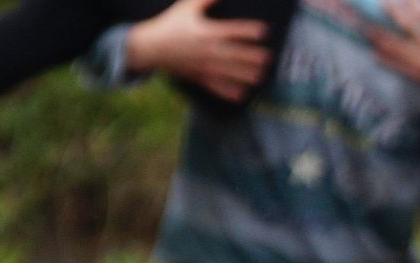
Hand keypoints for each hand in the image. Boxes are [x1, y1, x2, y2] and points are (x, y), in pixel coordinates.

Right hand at [125, 0, 272, 101]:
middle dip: (252, 57)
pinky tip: (243, 95)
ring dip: (246, 75)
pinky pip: (216, 86)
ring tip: (260, 77)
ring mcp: (203, 66)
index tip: (263, 31)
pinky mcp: (198, 77)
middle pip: (234, 54)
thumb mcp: (186, 8)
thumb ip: (206, 0)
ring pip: (229, 72)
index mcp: (206, 31)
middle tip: (269, 58)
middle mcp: (207, 50)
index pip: (232, 30)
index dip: (248, 30)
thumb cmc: (171, 24)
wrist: (151, 47)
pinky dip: (229, 92)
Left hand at [371, 0, 419, 112]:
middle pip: (407, 26)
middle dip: (393, 14)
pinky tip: (374, 53)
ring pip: (397, 46)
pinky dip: (386, 60)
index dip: (412, 4)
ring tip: (366, 29)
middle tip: (380, 4)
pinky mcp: (419, 75)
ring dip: (381, 37)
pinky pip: (398, 66)